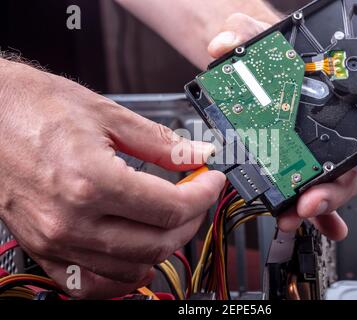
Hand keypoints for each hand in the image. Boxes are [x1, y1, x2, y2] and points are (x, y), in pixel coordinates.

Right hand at [0, 58, 225, 297]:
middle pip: (157, 243)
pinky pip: (90, 286)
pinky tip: (137, 255)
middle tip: (198, 197)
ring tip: (171, 220)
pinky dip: (123, 277)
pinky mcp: (43, 249)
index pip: (170, 208)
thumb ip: (161, 143)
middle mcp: (72, 220)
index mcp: (91, 181)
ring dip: (164, 247)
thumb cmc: (37, 106)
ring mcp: (55, 241)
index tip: (213, 181)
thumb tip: (198, 154)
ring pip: (131, 269)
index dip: (203, 195)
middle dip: (191, 220)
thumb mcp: (108, 115)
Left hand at [208, 14, 356, 240]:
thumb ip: (248, 35)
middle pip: (348, 172)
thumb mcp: (264, 41)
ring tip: (292, 214)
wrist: (251, 74)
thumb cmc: (270, 61)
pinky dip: (300, 213)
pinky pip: (302, 197)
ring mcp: (311, 158)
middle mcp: (330, 137)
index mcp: (337, 107)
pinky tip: (292, 220)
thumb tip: (224, 44)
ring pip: (325, 189)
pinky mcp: (289, 170)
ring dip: (313, 208)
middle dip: (333, 192)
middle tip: (312, 200)